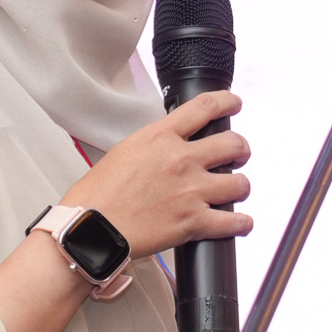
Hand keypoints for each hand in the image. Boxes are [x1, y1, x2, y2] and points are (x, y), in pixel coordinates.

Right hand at [59, 91, 251, 256]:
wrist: (89, 229)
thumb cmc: (97, 195)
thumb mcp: (125, 151)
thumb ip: (154, 146)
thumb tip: (169, 147)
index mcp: (160, 137)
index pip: (204, 107)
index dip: (227, 102)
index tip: (234, 104)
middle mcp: (181, 160)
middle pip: (233, 144)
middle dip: (241, 149)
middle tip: (238, 155)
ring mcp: (191, 191)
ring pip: (240, 183)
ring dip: (240, 187)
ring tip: (235, 190)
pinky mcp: (193, 222)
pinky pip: (234, 221)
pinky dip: (241, 223)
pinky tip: (240, 222)